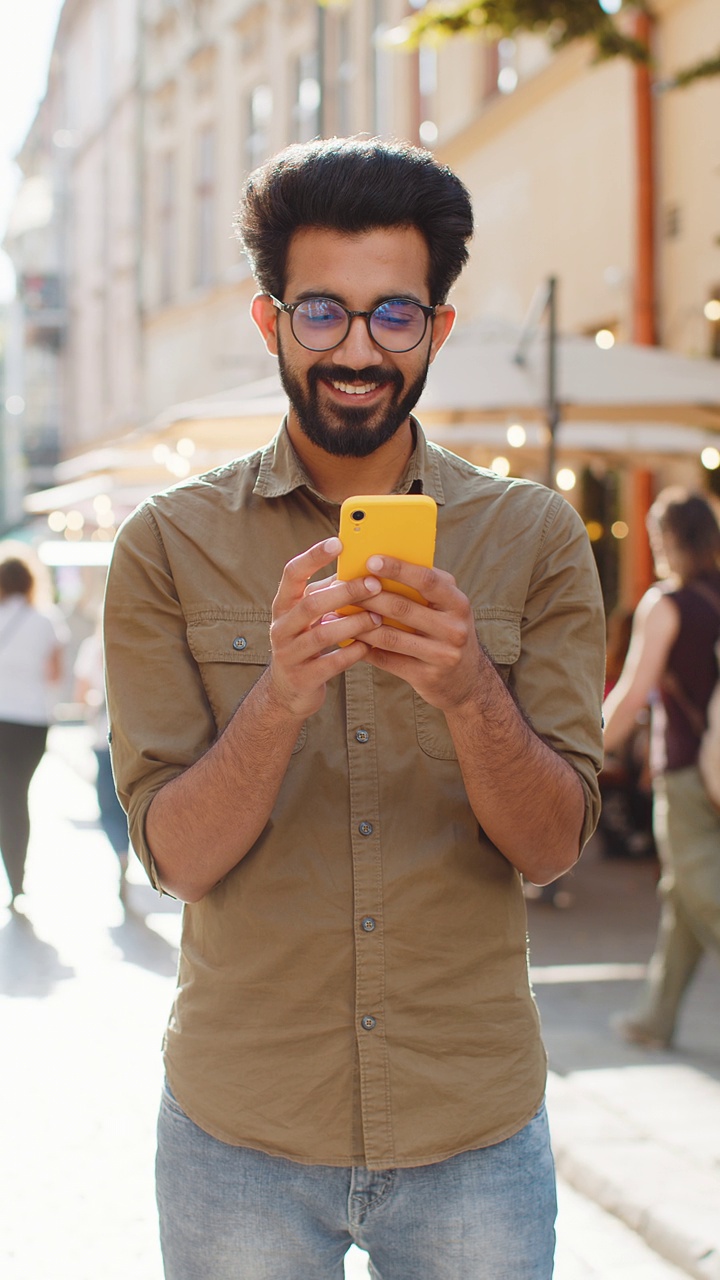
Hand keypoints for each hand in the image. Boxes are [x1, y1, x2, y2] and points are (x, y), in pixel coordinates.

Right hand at [266, 538, 381, 718]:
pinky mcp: (302, 678)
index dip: (313, 556)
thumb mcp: (310, 616)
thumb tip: (362, 565)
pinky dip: (352, 653)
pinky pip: (330, 663)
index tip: (338, 542)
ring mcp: (288, 654)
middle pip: (311, 603)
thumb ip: (328, 593)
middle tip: (374, 584)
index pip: (292, 573)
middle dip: (345, 592)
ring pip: (322, 634)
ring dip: (353, 624)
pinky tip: (369, 645)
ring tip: (377, 618)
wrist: (289, 691)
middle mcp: (281, 627)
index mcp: (283, 605)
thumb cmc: (307, 642)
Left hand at [355, 555, 485, 710]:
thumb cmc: (446, 631)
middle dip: (368, 597)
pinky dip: (363, 648)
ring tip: (336, 615)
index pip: (426, 580)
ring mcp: (442, 655)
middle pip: (402, 608)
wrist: (468, 681)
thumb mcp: (446, 607)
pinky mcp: (426, 677)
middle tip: (341, 588)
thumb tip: (377, 564)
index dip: (397, 569)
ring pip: (390, 636)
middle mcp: (454, 628)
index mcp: (457, 603)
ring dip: (358, 624)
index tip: (370, 560)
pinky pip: (386, 659)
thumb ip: (422, 587)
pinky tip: (347, 639)